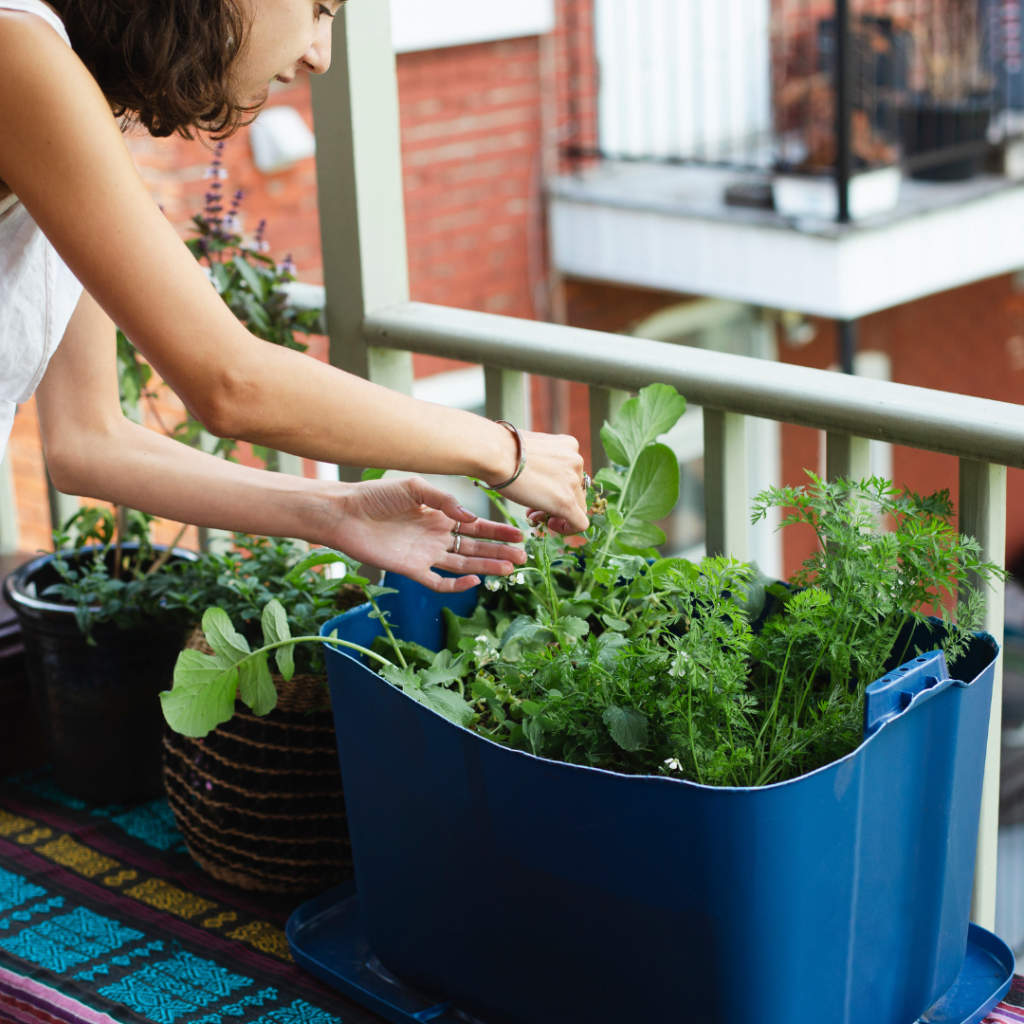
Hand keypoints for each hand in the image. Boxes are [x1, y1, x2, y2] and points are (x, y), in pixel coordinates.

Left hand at [324, 477, 525, 592]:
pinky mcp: (410, 569)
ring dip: (486, 567)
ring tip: (509, 570)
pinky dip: (456, 584)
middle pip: (475, 547)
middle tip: (522, 558)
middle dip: (499, 552)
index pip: (475, 526)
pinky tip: (474, 581)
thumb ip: (443, 500)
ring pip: (463, 564)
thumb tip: (470, 517)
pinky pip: (437, 581)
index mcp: (439, 515)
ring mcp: (425, 554)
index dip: (498, 531)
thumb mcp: (414, 487)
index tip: (519, 535)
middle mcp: (436, 536)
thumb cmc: (376, 495)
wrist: (344, 513)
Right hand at [497, 429, 589, 534]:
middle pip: (575, 490)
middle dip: (555, 501)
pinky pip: (580, 523)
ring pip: (577, 506)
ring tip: (533, 515)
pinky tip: (550, 526)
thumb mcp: (529, 450)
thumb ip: (539, 461)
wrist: (495, 454)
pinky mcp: (567, 501)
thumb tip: (534, 477)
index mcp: (568, 445)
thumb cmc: (501, 450)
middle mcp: (576, 461)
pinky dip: (568, 529)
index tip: (539, 491)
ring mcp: (573, 481)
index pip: (571, 473)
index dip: (556, 487)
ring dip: (556, 513)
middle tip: (532, 507)